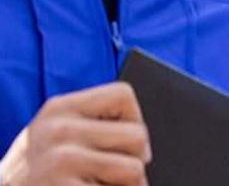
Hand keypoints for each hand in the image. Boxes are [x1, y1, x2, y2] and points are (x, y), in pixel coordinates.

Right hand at [0, 82, 149, 185]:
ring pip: (135, 169)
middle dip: (134, 160)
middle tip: (108, 175)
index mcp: (58, 109)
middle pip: (138, 136)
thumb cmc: (39, 174)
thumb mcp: (54, 138)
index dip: (134, 119)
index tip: (124, 142)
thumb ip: (90, 125)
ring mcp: (61, 161)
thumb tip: (146, 132)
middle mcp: (58, 131)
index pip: (122, 94)